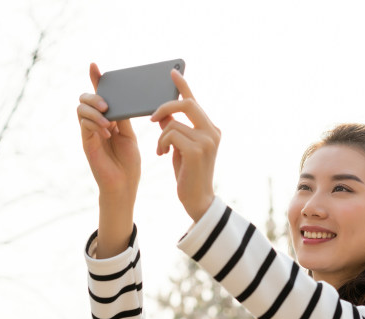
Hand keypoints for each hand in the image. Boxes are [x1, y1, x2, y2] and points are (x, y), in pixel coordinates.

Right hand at [77, 63, 140, 257]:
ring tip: (107, 119)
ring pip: (81, 108)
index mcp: (110, 120)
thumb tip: (119, 99)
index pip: (101, 95)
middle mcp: (97, 123)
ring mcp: (89, 132)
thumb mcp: (129, 135)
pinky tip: (105, 130)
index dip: (96, 79)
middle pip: (86, 98)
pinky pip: (83, 123)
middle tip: (107, 103)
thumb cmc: (128, 163)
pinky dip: (94, 122)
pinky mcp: (86, 142)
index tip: (95, 66)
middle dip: (94, 95)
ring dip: (94, 110)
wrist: (124, 185)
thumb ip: (122, 117)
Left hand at [151, 70, 218, 221]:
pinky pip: (170, 135)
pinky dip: (161, 144)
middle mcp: (212, 131)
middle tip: (152, 118)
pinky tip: (162, 155)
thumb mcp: (180, 148)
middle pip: (186, 104)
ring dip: (161, 137)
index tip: (172, 72)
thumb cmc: (188, 174)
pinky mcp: (197, 150)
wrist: (197, 200)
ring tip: (161, 151)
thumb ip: (175, 128)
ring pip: (173, 124)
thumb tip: (162, 113)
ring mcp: (207, 140)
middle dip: (165, 107)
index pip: (195, 102)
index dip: (183, 86)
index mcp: (210, 129)